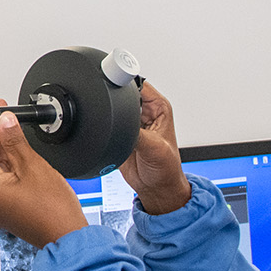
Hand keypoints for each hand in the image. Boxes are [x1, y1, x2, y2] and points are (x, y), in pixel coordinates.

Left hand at [0, 100, 90, 248]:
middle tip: (1, 115)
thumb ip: (15, 140)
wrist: (67, 236)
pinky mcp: (5, 209)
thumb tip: (4, 121)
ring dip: (2, 150)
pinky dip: (8, 166)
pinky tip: (17, 154)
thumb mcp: (33, 165)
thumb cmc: (54, 210)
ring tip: (12, 131)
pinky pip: (1, 181)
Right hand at [119, 81, 190, 214]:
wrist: (155, 189)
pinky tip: (107, 133)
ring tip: (109, 123)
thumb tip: (122, 122)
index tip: (112, 82)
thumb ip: (138, 134)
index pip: (139, 84)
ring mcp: (131, 122)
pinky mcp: (120, 134)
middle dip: (113, 97)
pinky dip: (103, 126)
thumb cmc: (166, 169)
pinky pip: (107, 123)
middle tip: (107, 106)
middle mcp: (145, 112)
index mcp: (158, 107)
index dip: (125, 82)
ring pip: (112, 107)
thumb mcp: (155, 149)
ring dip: (108, 113)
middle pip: (122, 93)